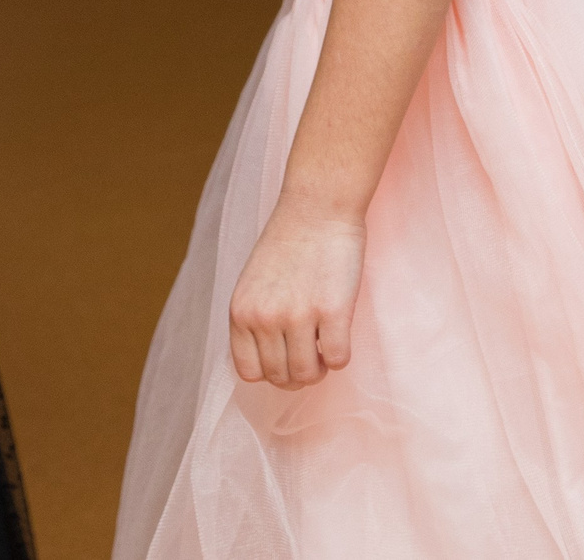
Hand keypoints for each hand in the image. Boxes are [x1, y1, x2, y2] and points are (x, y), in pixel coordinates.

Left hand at [227, 199, 364, 390]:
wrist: (318, 206)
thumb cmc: (291, 240)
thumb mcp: (254, 283)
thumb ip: (256, 317)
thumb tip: (274, 355)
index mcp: (241, 313)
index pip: (250, 372)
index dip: (272, 373)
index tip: (288, 360)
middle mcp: (265, 319)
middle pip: (279, 376)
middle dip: (298, 375)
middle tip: (314, 358)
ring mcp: (299, 316)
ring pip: (306, 373)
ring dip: (319, 370)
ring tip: (327, 352)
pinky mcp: (333, 310)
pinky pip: (338, 358)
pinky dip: (340, 358)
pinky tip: (341, 338)